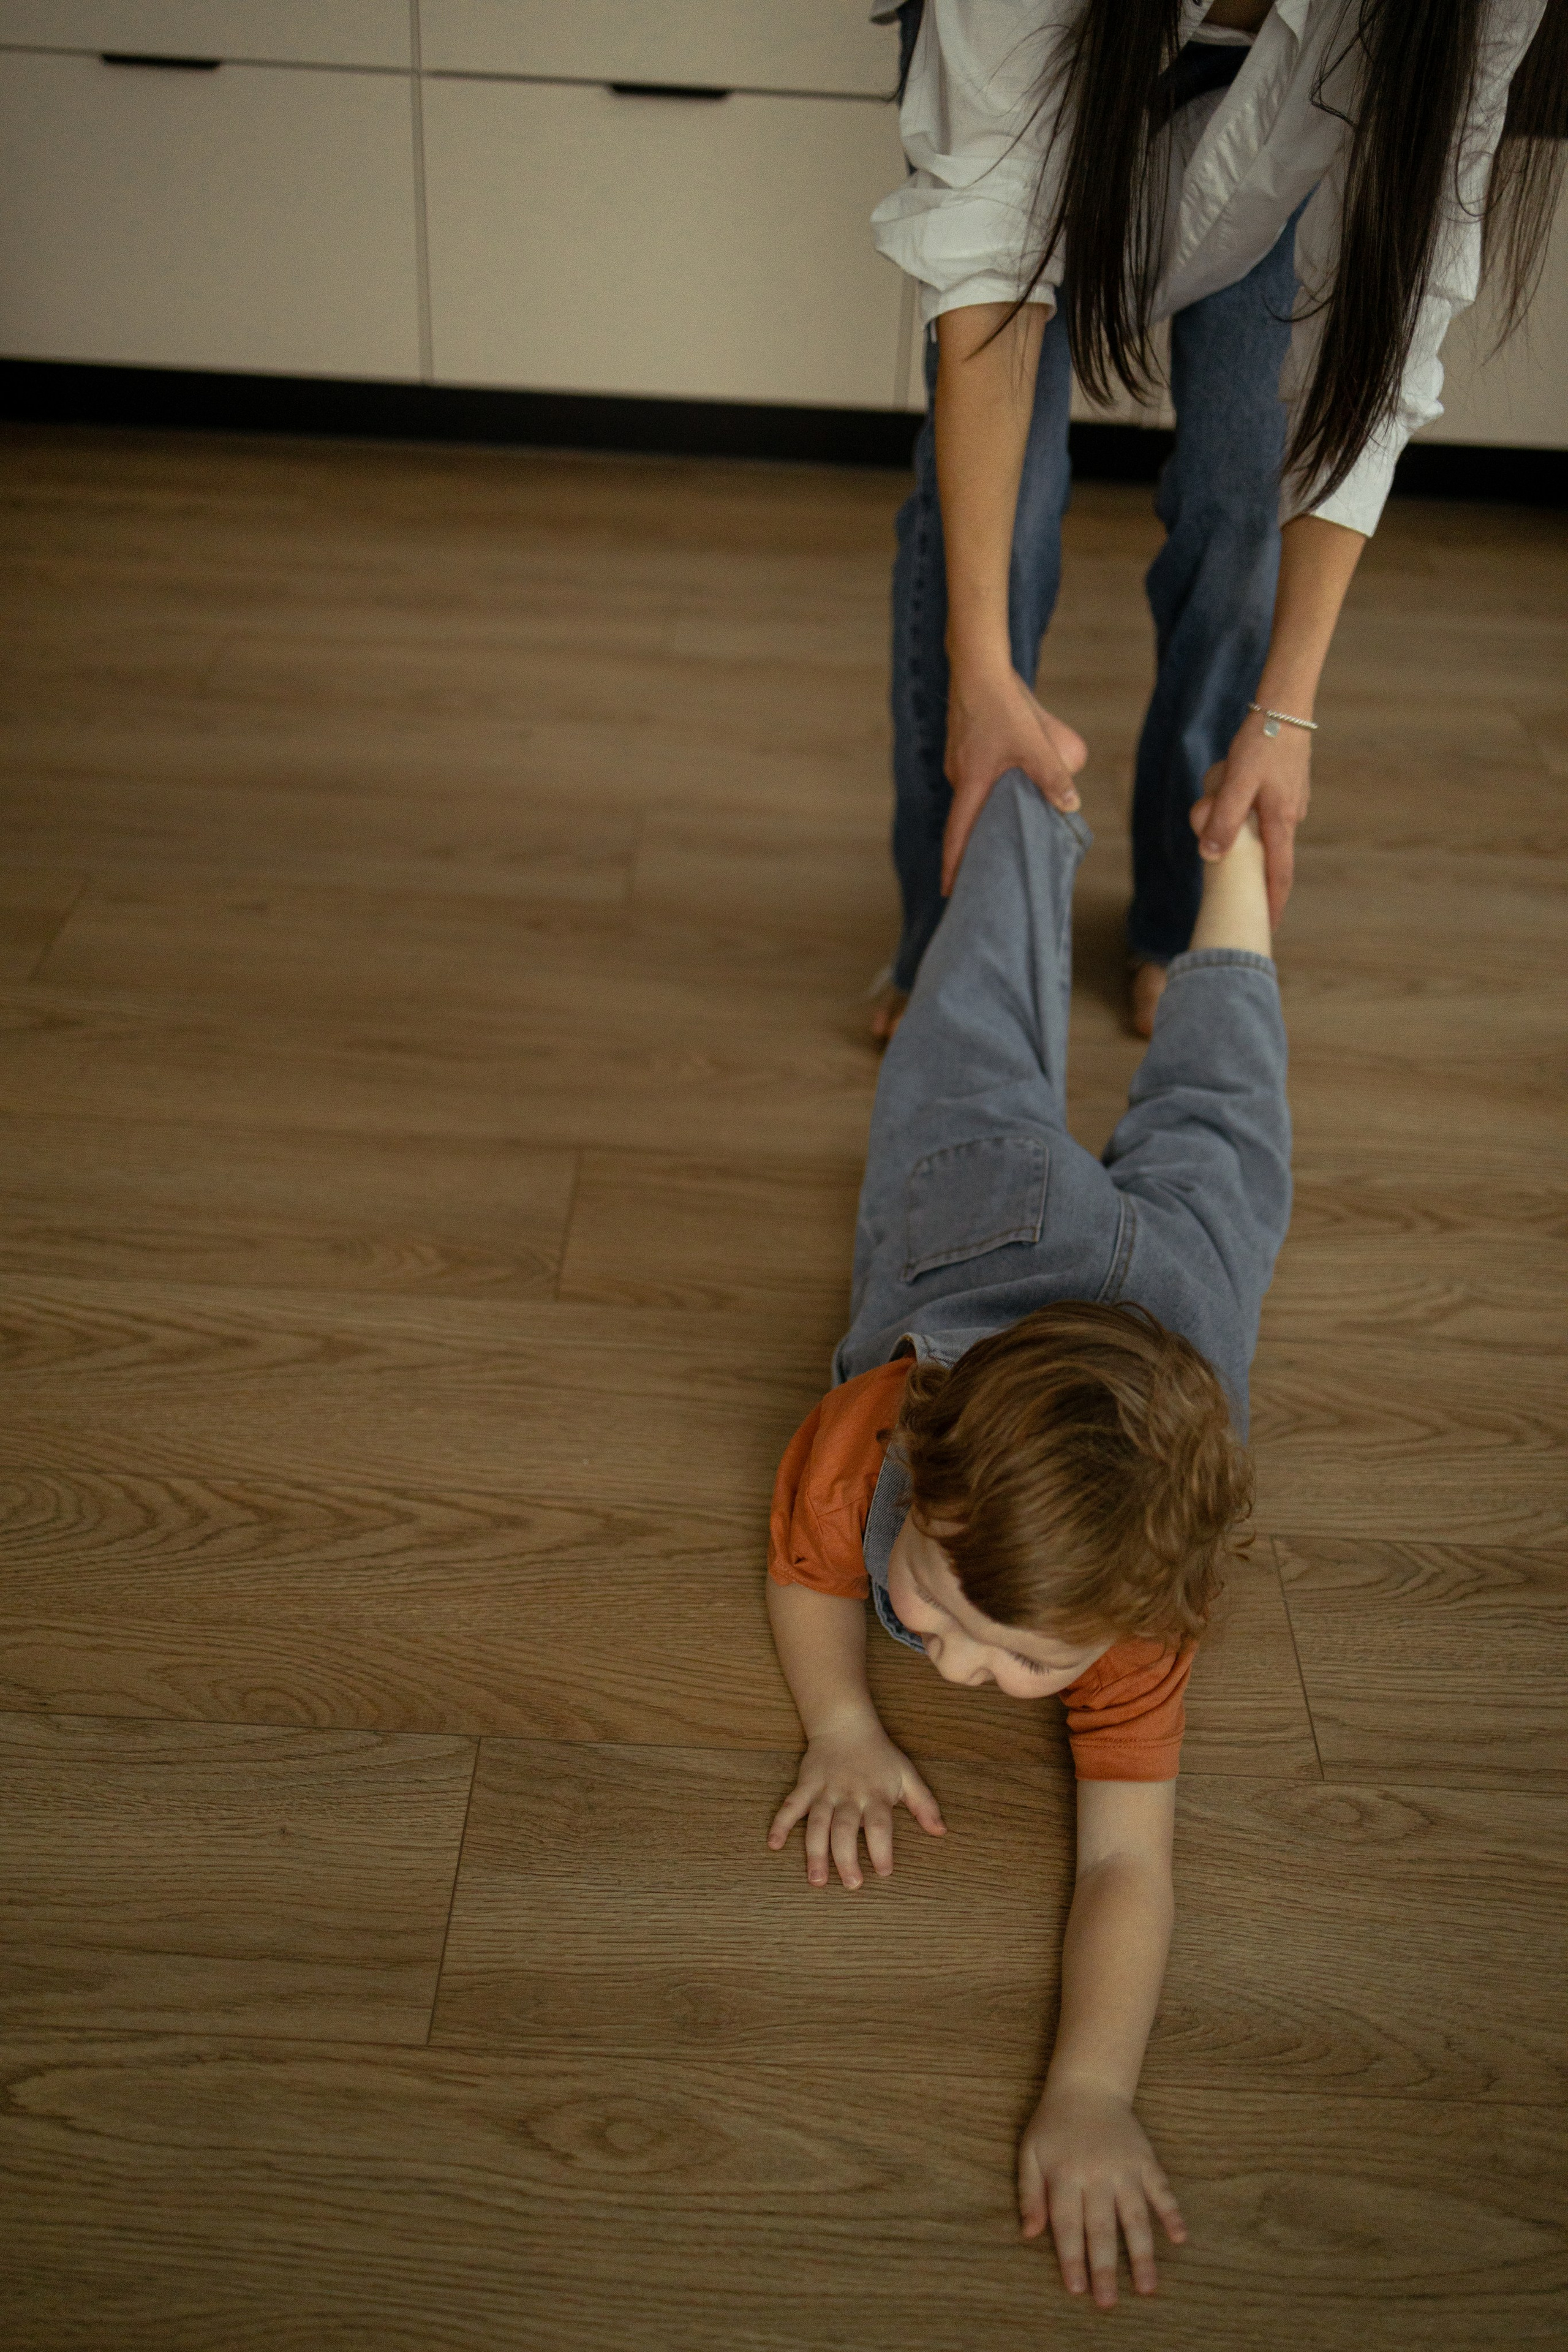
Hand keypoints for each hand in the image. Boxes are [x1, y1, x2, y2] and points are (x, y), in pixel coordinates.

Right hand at [766, 1717, 945, 1889]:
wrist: (846, 1725)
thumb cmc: (880, 1755)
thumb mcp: (907, 1775)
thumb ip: (924, 1804)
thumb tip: (941, 1832)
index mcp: (875, 1794)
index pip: (879, 1825)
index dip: (882, 1849)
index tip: (884, 1872)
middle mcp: (849, 1794)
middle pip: (845, 1829)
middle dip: (847, 1858)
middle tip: (851, 1885)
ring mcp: (825, 1790)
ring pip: (818, 1823)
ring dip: (815, 1851)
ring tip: (816, 1880)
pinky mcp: (806, 1785)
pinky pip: (791, 1805)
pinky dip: (781, 1823)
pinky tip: (774, 1844)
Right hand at [941, 665, 1086, 894]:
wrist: (978, 665)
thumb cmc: (1001, 704)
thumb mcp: (1033, 742)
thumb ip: (1052, 775)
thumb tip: (1070, 805)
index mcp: (971, 783)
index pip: (958, 835)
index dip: (953, 866)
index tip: (949, 891)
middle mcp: (960, 776)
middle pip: (966, 819)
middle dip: (974, 846)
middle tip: (986, 869)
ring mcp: (960, 761)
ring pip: (976, 795)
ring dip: (988, 812)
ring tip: (1006, 827)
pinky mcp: (967, 747)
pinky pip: (979, 776)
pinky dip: (992, 788)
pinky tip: (1012, 782)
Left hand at [1018, 2081, 1185, 2308]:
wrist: (1087, 2085)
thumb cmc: (1053, 2125)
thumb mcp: (1029, 2152)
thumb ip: (1028, 2192)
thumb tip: (1029, 2234)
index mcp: (1064, 2175)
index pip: (1067, 2224)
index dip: (1071, 2258)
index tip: (1077, 2289)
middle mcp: (1096, 2174)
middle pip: (1100, 2228)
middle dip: (1104, 2268)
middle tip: (1108, 2303)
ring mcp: (1124, 2167)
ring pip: (1134, 2216)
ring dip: (1142, 2253)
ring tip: (1148, 2287)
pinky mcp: (1145, 2160)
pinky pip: (1161, 2189)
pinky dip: (1171, 2212)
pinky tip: (1180, 2237)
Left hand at [1191, 704, 1311, 926]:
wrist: (1286, 704)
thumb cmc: (1261, 741)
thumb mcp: (1237, 781)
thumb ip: (1224, 818)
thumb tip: (1211, 856)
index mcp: (1281, 821)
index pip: (1278, 875)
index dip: (1273, 904)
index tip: (1267, 930)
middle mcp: (1291, 817)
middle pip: (1272, 858)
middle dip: (1258, 879)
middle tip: (1247, 902)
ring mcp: (1291, 802)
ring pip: (1263, 833)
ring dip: (1246, 838)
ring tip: (1227, 830)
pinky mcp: (1286, 788)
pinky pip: (1262, 812)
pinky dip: (1248, 816)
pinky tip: (1235, 796)